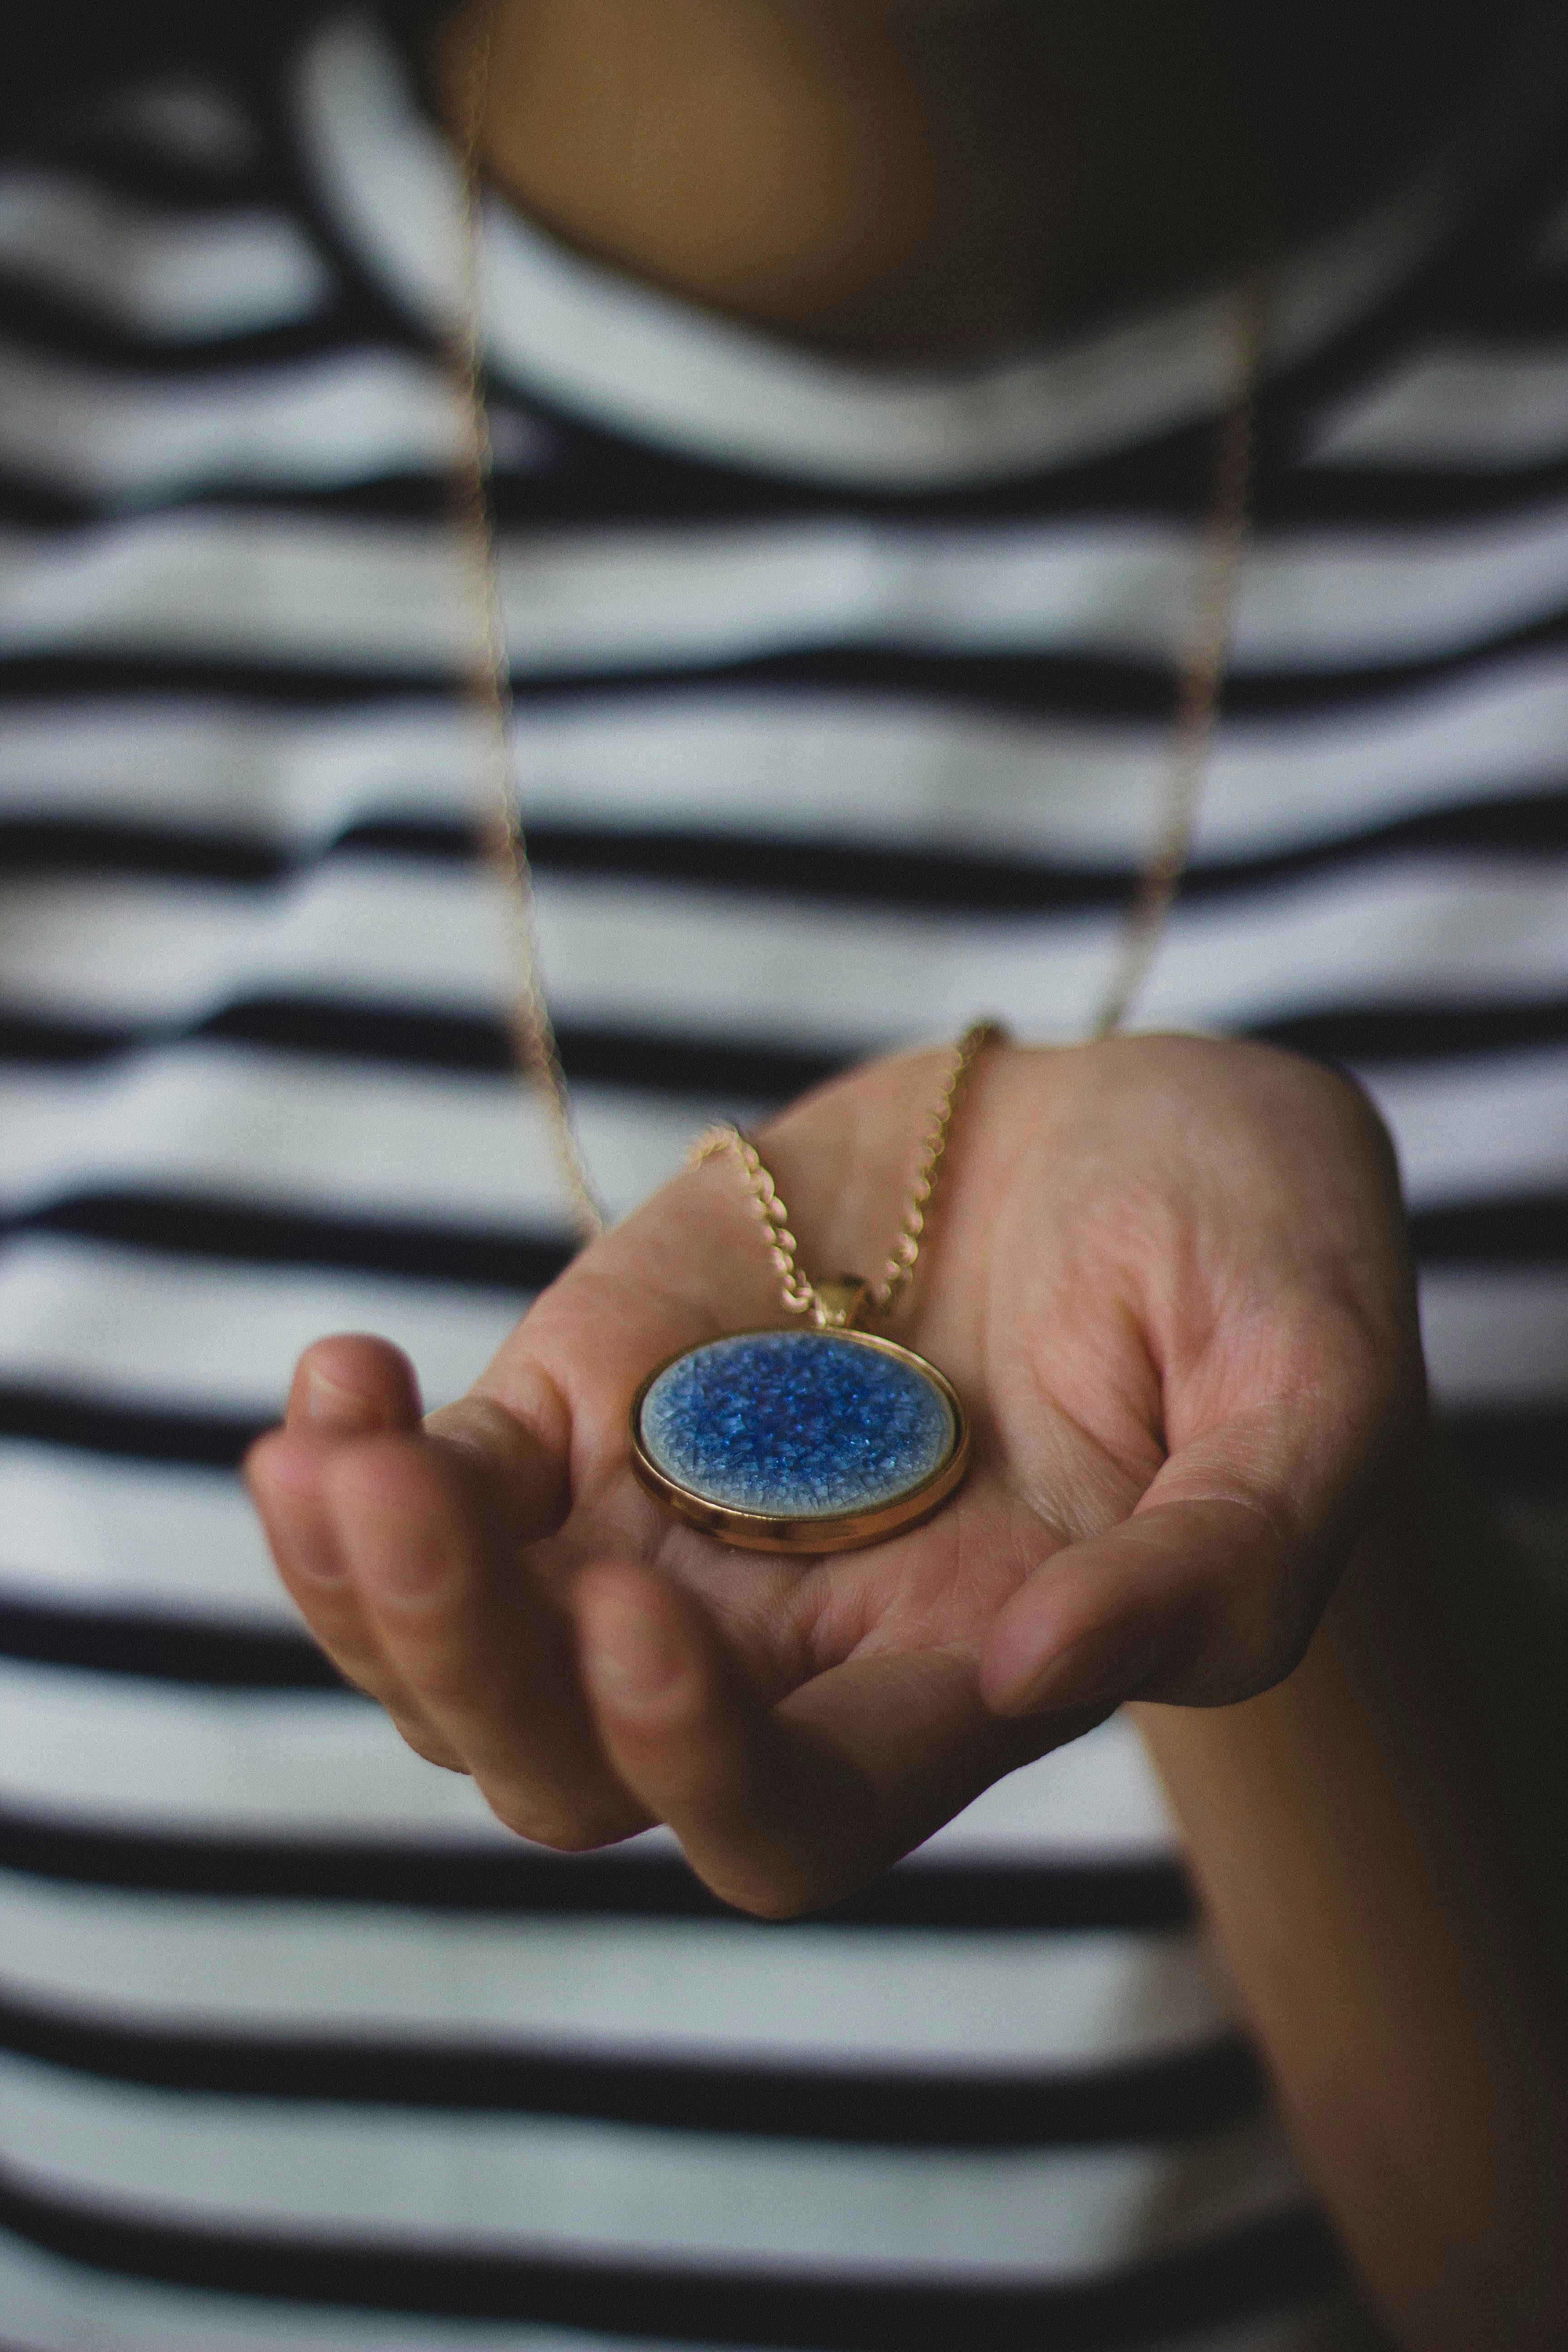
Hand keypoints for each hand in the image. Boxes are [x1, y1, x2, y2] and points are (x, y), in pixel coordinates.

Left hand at [245, 1034, 1424, 1916]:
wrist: (1136, 1131)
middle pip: (572, 1766)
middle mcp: (789, 1641)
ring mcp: (669, 1525)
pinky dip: (357, 1467)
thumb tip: (1036, 1678)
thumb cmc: (1254, 1266)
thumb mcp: (1311, 1400)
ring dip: (363, 1576)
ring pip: (463, 1654)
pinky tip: (331, 1388)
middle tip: (412, 1507)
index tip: (638, 1611)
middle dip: (471, 1669)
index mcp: (956, 1682)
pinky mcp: (593, 1405)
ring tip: (330, 1437)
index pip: (791, 1815)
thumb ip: (1221, 1559)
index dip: (694, 1761)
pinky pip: (434, 1491)